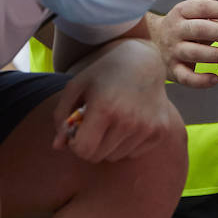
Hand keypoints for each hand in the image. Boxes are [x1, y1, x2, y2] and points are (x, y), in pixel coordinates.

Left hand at [52, 39, 182, 161]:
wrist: (143, 61)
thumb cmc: (104, 73)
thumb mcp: (76, 86)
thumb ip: (61, 116)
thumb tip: (57, 147)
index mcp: (105, 108)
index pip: (83, 150)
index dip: (75, 143)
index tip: (77, 131)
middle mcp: (129, 120)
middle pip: (97, 156)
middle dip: (90, 145)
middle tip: (93, 125)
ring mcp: (147, 127)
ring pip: (115, 157)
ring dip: (108, 145)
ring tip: (112, 121)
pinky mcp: (160, 131)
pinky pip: (133, 153)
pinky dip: (126, 144)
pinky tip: (128, 122)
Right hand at [147, 0, 217, 87]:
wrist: (155, 40)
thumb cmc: (186, 27)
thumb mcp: (194, 15)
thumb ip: (214, 18)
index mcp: (182, 11)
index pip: (202, 7)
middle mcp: (175, 30)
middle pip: (198, 29)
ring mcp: (172, 50)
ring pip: (194, 53)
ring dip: (215, 55)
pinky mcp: (172, 69)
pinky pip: (186, 77)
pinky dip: (201, 80)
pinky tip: (215, 79)